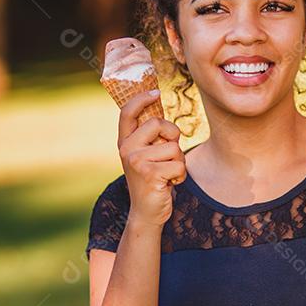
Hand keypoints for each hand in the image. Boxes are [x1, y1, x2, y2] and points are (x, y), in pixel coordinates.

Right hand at [118, 91, 185, 226]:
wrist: (147, 212)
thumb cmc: (153, 179)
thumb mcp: (147, 154)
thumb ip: (150, 135)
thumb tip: (157, 103)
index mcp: (124, 142)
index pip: (127, 112)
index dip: (141, 99)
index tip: (155, 93)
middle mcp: (126, 149)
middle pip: (158, 124)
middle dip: (172, 136)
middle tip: (168, 155)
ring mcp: (136, 162)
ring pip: (173, 147)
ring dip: (178, 161)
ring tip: (166, 173)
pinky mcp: (149, 174)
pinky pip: (179, 165)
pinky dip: (180, 176)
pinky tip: (169, 184)